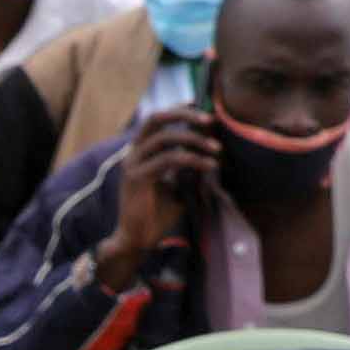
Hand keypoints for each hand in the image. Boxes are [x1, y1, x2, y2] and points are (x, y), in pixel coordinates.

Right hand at [102, 115, 219, 275]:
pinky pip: (169, 159)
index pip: (157, 120)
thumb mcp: (178, 184)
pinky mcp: (137, 178)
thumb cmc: (158, 214)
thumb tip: (212, 150)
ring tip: (216, 150)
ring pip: (166, 137)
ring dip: (195, 140)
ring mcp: (133, 164)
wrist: (138, 240)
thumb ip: (189, 167)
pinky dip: (192, 159)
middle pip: (156, 119)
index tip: (205, 112)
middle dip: (185, 115)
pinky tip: (209, 166)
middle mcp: (133, 153)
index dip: (179, 110)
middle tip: (210, 121)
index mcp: (140, 152)